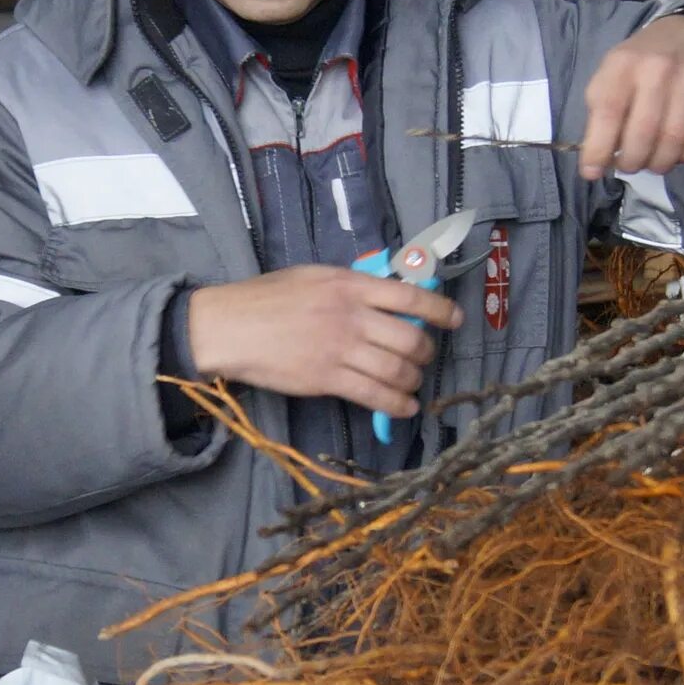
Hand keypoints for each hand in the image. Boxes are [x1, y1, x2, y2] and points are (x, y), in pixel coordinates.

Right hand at [184, 265, 466, 420]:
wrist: (229, 326)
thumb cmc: (267, 298)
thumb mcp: (313, 277)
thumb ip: (350, 287)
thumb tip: (386, 297)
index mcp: (349, 285)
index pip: (409, 296)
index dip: (440, 310)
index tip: (454, 320)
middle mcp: (351, 316)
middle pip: (410, 338)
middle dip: (425, 353)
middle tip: (421, 358)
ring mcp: (340, 349)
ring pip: (397, 370)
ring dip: (412, 381)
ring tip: (411, 384)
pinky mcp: (327, 379)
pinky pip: (375, 396)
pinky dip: (397, 405)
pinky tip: (404, 407)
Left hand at [578, 13, 683, 182]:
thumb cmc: (641, 62)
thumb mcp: (611, 74)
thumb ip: (601, 113)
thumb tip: (596, 161)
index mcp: (624, 64)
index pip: (609, 111)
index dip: (599, 149)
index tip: (592, 172)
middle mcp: (658, 69)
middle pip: (644, 133)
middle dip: (632, 162)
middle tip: (629, 165)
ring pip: (674, 141)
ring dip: (659, 163)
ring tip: (652, 161)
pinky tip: (678, 152)